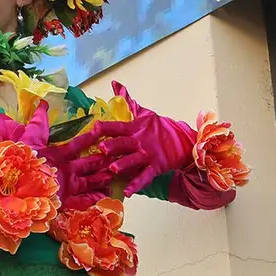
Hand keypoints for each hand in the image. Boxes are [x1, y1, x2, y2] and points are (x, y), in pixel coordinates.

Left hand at [0, 101, 140, 209]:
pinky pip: (82, 200)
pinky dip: (93, 199)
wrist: (9, 188)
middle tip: (116, 156)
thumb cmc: (19, 162)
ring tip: (114, 175)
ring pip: (88, 181)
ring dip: (100, 178)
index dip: (90, 139)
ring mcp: (65, 186)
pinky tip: (105, 197)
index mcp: (57, 155)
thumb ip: (38, 122)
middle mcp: (64, 170)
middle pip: (87, 164)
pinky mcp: (64, 200)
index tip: (103, 132)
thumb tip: (43, 103)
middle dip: (101, 161)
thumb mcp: (29, 138)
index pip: (78, 145)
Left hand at [69, 82, 197, 196]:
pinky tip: (128, 192)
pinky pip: (145, 177)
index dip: (105, 127)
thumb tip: (115, 83)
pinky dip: (137, 184)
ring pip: (134, 160)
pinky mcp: (156, 166)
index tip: (93, 127)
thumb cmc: (159, 128)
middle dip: (113, 146)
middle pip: (125, 143)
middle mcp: (140, 141)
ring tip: (113, 169)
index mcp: (135, 128)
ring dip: (124, 164)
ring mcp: (148, 154)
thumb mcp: (144, 113)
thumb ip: (127, 100)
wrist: (183, 141)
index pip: (117, 126)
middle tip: (101, 148)